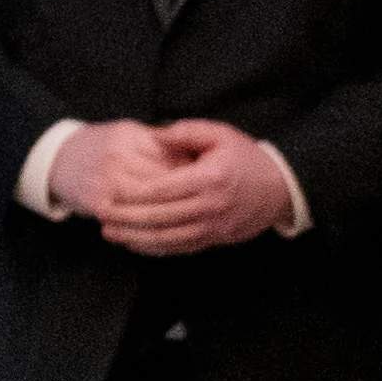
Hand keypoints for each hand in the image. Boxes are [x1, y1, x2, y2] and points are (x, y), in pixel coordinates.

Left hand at [81, 116, 299, 256]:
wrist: (280, 188)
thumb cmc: (246, 158)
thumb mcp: (221, 134)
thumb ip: (187, 131)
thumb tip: (156, 134)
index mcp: (209, 178)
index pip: (162, 190)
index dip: (133, 193)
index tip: (109, 192)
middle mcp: (210, 206)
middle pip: (159, 217)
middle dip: (126, 217)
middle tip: (100, 213)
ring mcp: (212, 227)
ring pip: (166, 238)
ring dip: (134, 237)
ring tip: (109, 232)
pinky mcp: (214, 240)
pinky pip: (179, 249)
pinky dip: (154, 249)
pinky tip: (134, 243)